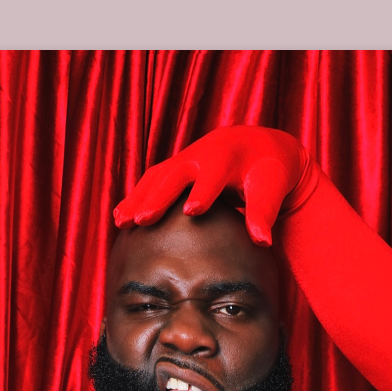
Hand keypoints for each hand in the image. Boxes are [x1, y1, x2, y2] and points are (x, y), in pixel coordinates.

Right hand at [112, 125, 319, 245]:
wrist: (258, 146)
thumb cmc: (268, 171)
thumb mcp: (271, 189)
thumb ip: (264, 213)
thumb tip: (262, 242)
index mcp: (228, 155)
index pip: (214, 173)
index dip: (203, 191)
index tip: (192, 211)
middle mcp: (202, 153)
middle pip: (175, 174)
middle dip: (158, 197)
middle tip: (141, 221)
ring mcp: (185, 158)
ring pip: (156, 176)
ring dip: (137, 198)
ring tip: (121, 223)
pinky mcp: (175, 167)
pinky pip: (151, 180)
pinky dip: (136, 198)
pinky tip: (121, 218)